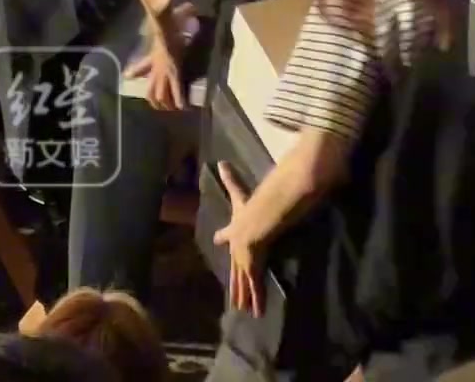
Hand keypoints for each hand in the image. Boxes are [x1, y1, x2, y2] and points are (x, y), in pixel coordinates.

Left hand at [123, 8, 193, 110]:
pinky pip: (176, 91)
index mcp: (154, 56)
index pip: (140, 67)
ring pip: (160, 94)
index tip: (127, 76)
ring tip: (172, 109)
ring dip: (165, 103)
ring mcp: (163, 72)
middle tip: (159, 105)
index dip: (134, 72)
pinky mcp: (173, 74)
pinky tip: (184, 108)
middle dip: (154, 100)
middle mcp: (156, 67)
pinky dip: (179, 100)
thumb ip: (181, 13)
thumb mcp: (172, 20)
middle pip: (150, 89)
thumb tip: (192, 6)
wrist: (164, 25)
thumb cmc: (168, 21)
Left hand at [214, 162, 264, 317]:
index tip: (218, 238)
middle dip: (233, 284)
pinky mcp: (254, 270)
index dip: (222, 236)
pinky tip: (256, 312)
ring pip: (243, 282)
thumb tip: (221, 162)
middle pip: (234, 270)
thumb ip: (231, 179)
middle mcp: (236, 250)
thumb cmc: (247, 209)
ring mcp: (244, 263)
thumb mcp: (238, 194)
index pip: (226, 234)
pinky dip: (256, 300)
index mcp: (233, 231)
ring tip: (241, 310)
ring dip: (243, 296)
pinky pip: (256, 288)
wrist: (252, 225)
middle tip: (232, 298)